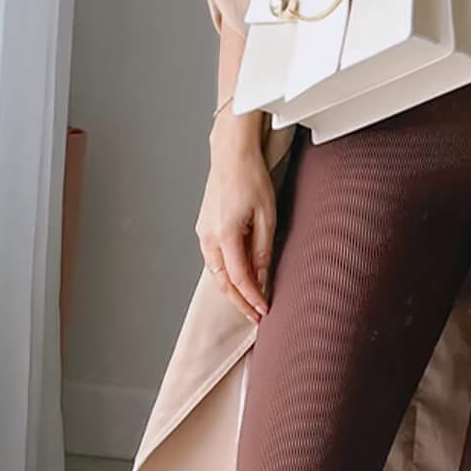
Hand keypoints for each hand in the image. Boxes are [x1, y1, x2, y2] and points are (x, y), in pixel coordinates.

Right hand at [196, 123, 275, 321]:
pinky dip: (225, 273)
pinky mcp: (204, 227)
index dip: (253, 298)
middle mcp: (208, 237)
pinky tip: (239, 278)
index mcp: (224, 235)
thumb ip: (263, 249)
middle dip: (240, 302)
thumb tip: (262, 276)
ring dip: (232, 289)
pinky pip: (213, 259)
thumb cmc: (251, 177)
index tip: (265, 311)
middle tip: (256, 316)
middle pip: (223, 282)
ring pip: (216, 272)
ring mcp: (203, 232)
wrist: (231, 154)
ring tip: (250, 301)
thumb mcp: (267, 216)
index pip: (240, 278)